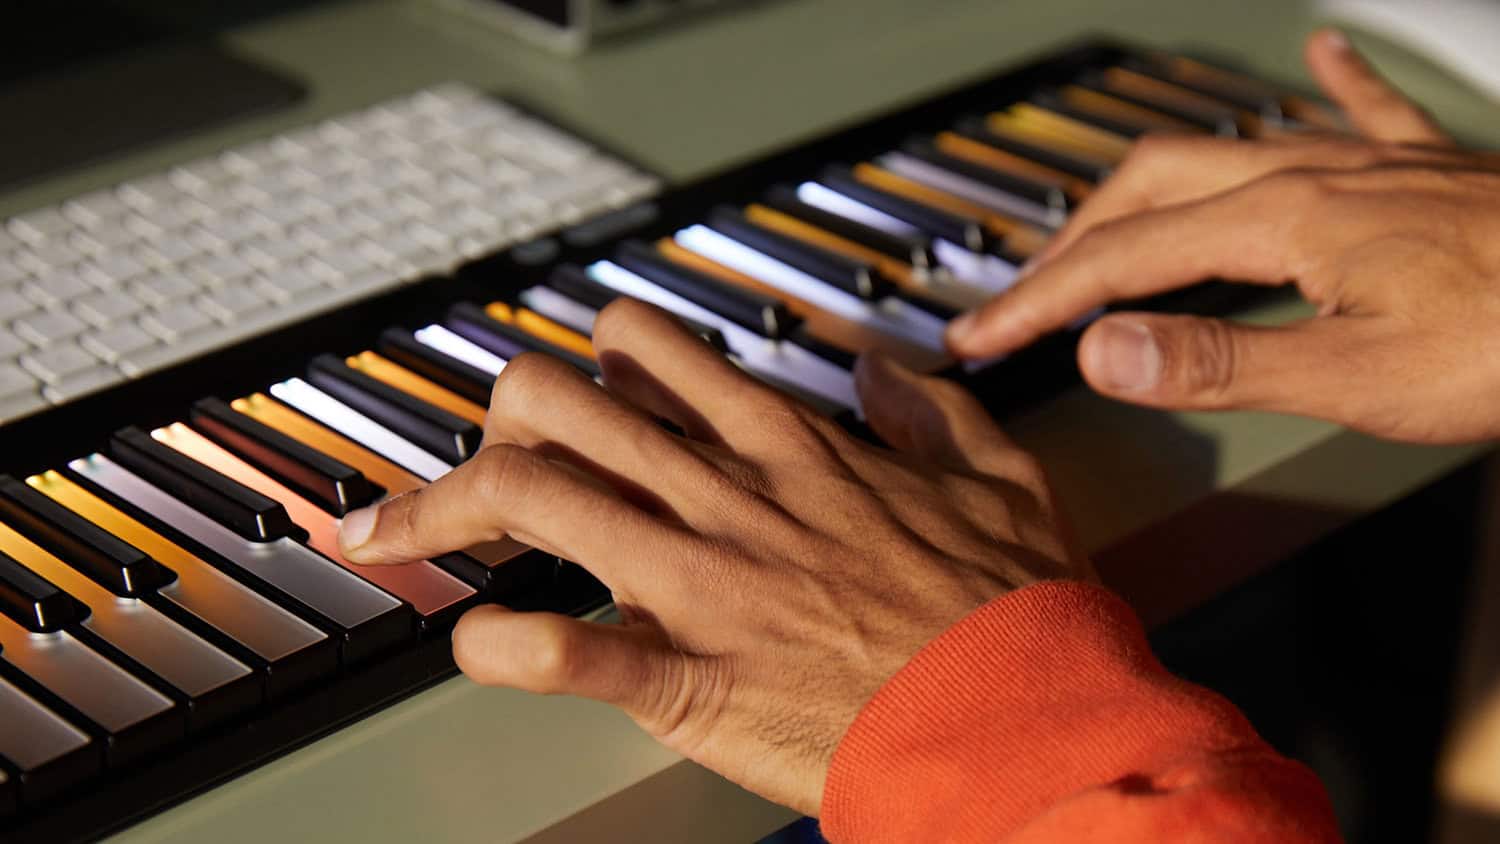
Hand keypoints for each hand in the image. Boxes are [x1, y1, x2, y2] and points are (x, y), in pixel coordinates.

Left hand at [337, 299, 1090, 814]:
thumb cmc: (1009, 612)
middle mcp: (726, 496)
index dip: (586, 360)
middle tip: (468, 465)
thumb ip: (934, 411)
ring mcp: (701, 581)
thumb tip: (886, 367)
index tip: (563, 394)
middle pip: (555, 406)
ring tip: (385, 535)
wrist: (1018, 718)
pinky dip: (502, 646)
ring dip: (439, 511)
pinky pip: (569, 651)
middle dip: (487, 423)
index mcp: (788, 446)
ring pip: (534, 497)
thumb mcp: (999, 478)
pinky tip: (473, 645)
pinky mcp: (693, 677)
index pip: (649, 352)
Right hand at [945, 30, 1499, 442]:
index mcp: (1286, 222)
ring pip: (1225, 152)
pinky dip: (1327, 86)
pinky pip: (1362, 108)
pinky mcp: (1427, 171)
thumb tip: (1102, 353)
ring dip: (1145, 188)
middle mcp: (1314, 175)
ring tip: (1099, 221)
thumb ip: (1222, 362)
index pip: (1123, 261)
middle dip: (1071, 239)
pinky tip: (1320, 53)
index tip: (980, 336)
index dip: (1040, 302)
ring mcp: (1372, 163)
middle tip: (1021, 294)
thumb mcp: (1360, 378)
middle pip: (1150, 188)